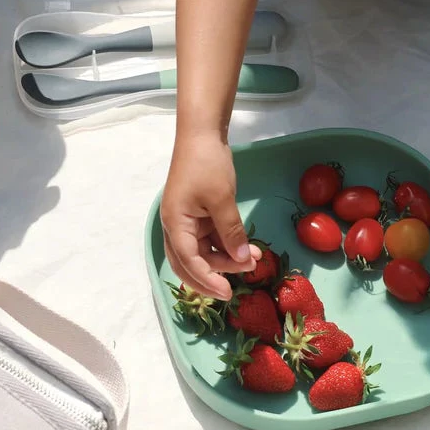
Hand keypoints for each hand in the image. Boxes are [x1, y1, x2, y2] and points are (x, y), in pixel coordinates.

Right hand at [161, 131, 260, 300]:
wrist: (202, 135)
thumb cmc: (207, 165)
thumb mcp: (222, 199)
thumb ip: (231, 232)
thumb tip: (241, 261)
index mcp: (175, 224)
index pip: (188, 261)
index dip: (207, 280)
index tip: (226, 293)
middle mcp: (176, 227)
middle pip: (189, 264)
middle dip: (212, 277)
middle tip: (236, 288)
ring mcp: (187, 222)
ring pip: (203, 253)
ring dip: (226, 260)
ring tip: (254, 260)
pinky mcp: (199, 217)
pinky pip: (212, 240)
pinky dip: (228, 246)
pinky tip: (248, 250)